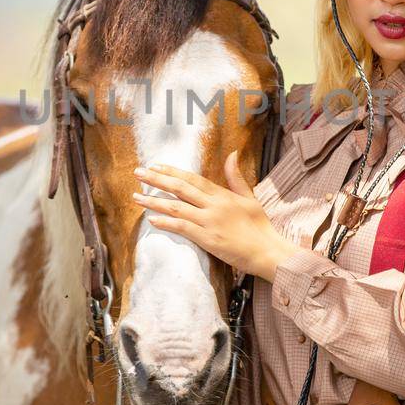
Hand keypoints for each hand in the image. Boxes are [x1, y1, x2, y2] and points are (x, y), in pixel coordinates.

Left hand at [133, 151, 296, 279]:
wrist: (268, 251)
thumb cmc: (260, 227)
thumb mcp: (250, 197)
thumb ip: (236, 177)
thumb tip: (231, 154)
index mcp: (223, 195)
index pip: (193, 179)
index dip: (173, 172)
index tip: (156, 166)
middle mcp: (214, 205)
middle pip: (180, 188)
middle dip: (157, 180)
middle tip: (138, 173)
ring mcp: (210, 222)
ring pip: (176, 208)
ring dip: (154, 202)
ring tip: (136, 197)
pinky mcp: (208, 239)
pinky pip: (182, 228)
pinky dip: (165, 223)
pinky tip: (151, 220)